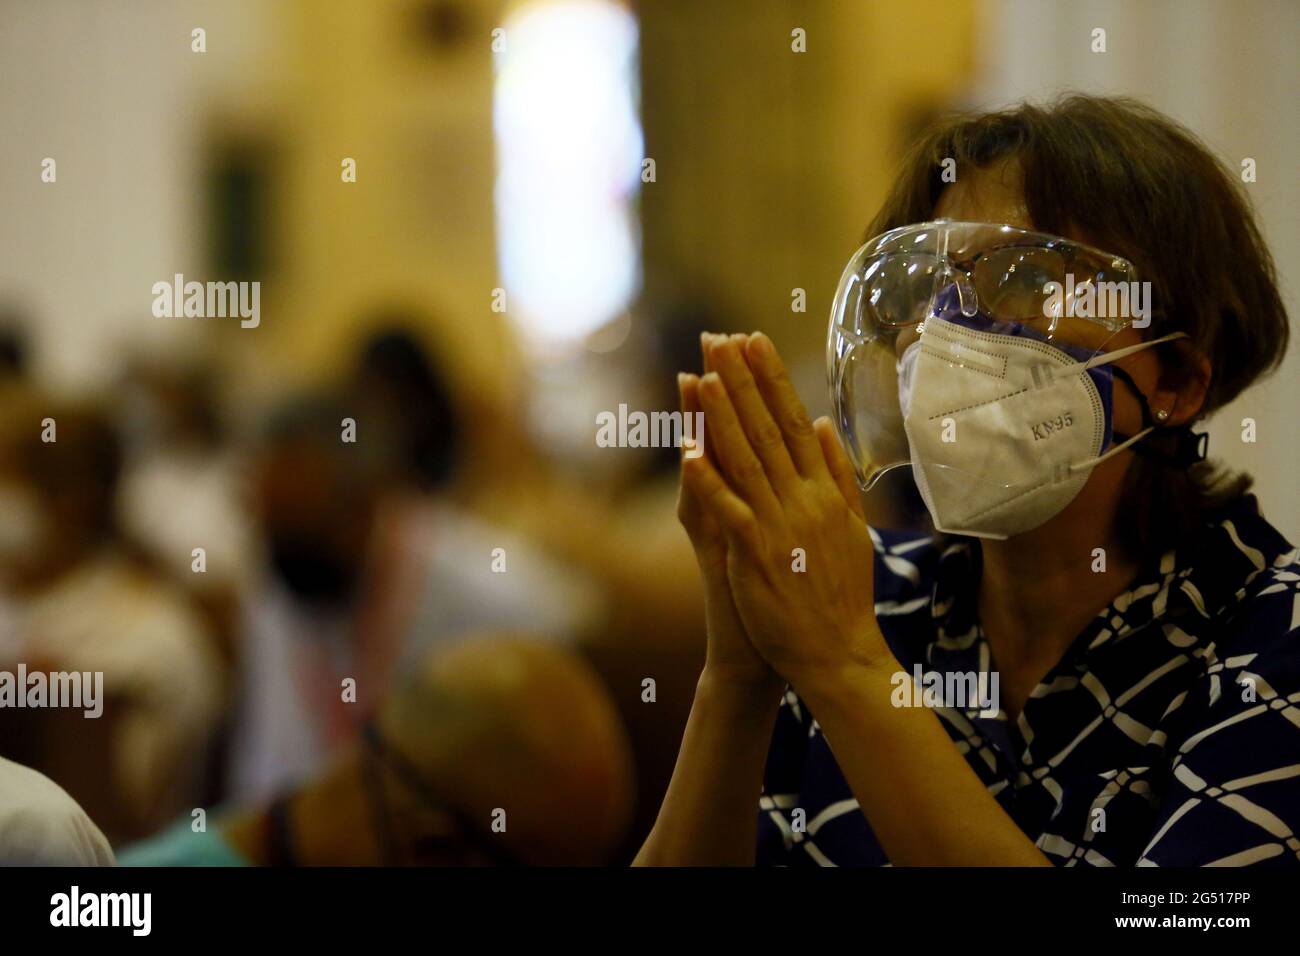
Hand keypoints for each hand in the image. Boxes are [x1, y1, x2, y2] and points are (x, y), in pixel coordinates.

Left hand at [688, 332, 890, 688]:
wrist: (839, 652)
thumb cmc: (840, 593)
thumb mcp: (851, 526)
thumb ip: (838, 473)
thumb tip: (822, 424)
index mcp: (824, 490)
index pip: (793, 421)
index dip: (771, 379)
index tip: (753, 340)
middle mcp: (804, 499)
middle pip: (767, 429)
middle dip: (742, 381)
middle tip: (720, 338)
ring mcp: (780, 525)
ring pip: (746, 460)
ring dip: (723, 418)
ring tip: (704, 376)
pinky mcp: (758, 555)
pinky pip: (729, 511)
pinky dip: (709, 481)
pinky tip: (688, 453)